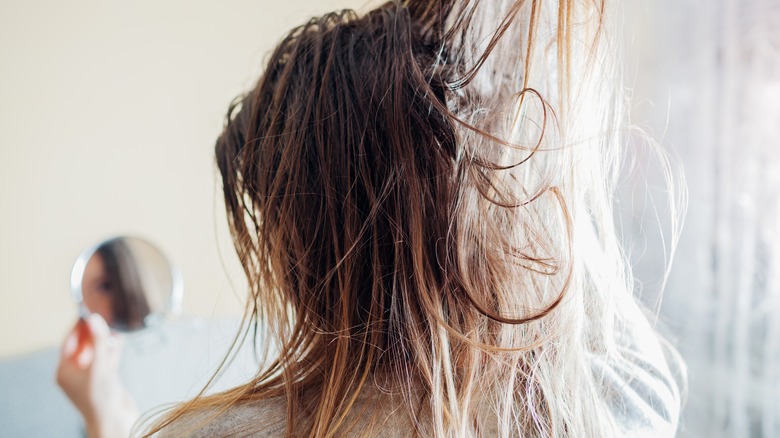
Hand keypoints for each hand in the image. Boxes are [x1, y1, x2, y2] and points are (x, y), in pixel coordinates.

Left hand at [56, 314, 138, 437]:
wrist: (115, 420)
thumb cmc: (101, 400)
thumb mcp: (98, 366)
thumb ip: (98, 341)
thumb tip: (94, 319)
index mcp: (65, 371)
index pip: (69, 342)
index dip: (78, 326)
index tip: (87, 311)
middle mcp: (77, 373)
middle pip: (83, 345)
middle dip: (93, 331)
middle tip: (103, 316)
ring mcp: (92, 376)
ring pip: (97, 351)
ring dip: (105, 339)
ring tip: (113, 326)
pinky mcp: (106, 379)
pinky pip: (107, 359)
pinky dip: (113, 349)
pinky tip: (119, 340)